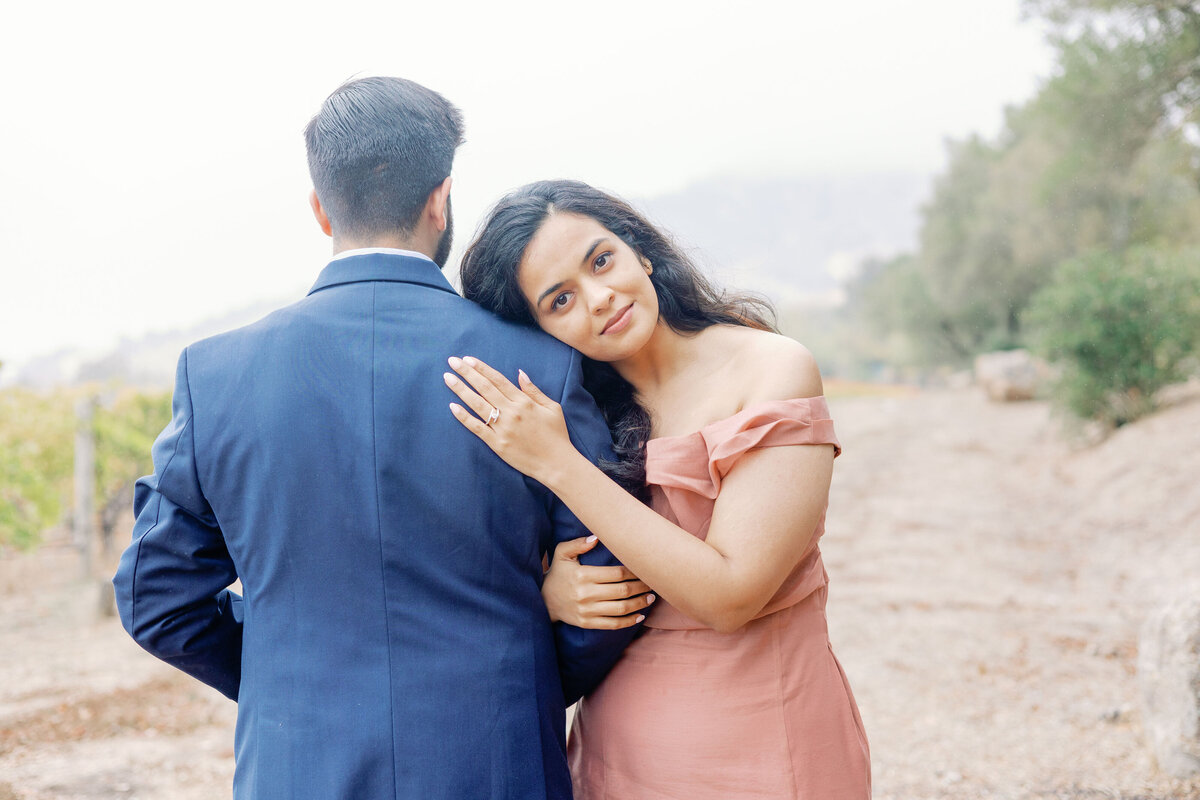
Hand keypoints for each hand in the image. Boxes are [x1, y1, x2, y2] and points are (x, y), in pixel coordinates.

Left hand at [444, 356, 578, 483]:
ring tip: (448, 378)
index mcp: (524, 401)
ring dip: (461, 389)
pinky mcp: (497, 443)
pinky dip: (464, 417)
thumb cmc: (556, 435)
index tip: (468, 359)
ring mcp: (502, 428)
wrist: (556, 463)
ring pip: (477, 404)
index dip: (482, 368)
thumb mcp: (552, 407)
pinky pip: (477, 428)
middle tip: (452, 361)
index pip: (498, 380)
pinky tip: (452, 406)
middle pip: (484, 388)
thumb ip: (534, 390)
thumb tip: (519, 373)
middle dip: (467, 373)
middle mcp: (511, 412)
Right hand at [543, 536, 654, 628]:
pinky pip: (613, 624)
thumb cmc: (557, 574)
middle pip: (622, 591)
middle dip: (641, 587)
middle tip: (653, 583)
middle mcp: (586, 594)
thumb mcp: (562, 554)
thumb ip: (578, 544)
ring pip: (621, 608)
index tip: (644, 569)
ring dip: (639, 603)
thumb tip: (596, 538)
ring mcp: (587, 611)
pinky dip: (629, 621)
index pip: (616, 574)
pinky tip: (640, 615)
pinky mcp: (587, 623)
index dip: (634, 572)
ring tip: (650, 598)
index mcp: (583, 575)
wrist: (544, 600)